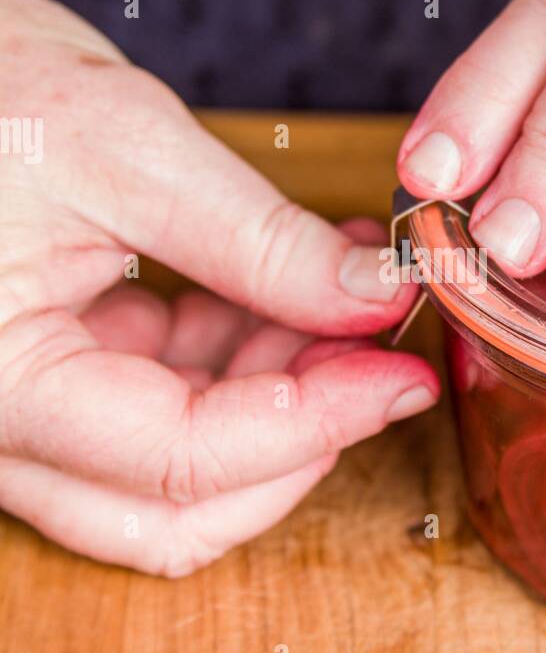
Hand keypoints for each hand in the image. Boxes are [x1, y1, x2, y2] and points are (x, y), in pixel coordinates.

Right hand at [0, 0, 436, 573]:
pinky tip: (294, 286)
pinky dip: (237, 359)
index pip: (178, 460)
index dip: (313, 423)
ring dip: (274, 398)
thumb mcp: (122, 145)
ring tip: (343, 294)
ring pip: (175, 470)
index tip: (402, 372)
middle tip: (379, 348)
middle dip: (296, 436)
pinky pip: (159, 405)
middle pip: (175, 507)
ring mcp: (23, 408)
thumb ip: (256, 240)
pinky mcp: (52, 370)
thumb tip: (374, 297)